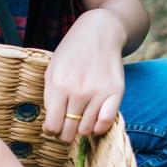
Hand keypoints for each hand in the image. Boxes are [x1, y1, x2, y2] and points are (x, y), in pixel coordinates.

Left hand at [43, 8, 126, 144]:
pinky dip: (99, 127)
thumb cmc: (72, 51)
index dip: (51, 131)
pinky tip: (94, 120)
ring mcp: (99, 92)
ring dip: (81, 130)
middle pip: (69, 132)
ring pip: (87, 130)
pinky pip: (107, 122)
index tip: (53, 128)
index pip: (53, 125)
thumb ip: (49, 96)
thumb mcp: (52, 68)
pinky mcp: (116, 92)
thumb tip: (51, 123)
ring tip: (79, 120)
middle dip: (65, 135)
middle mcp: (79, 91)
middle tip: (66, 128)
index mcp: (59, 84)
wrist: (100, 32)